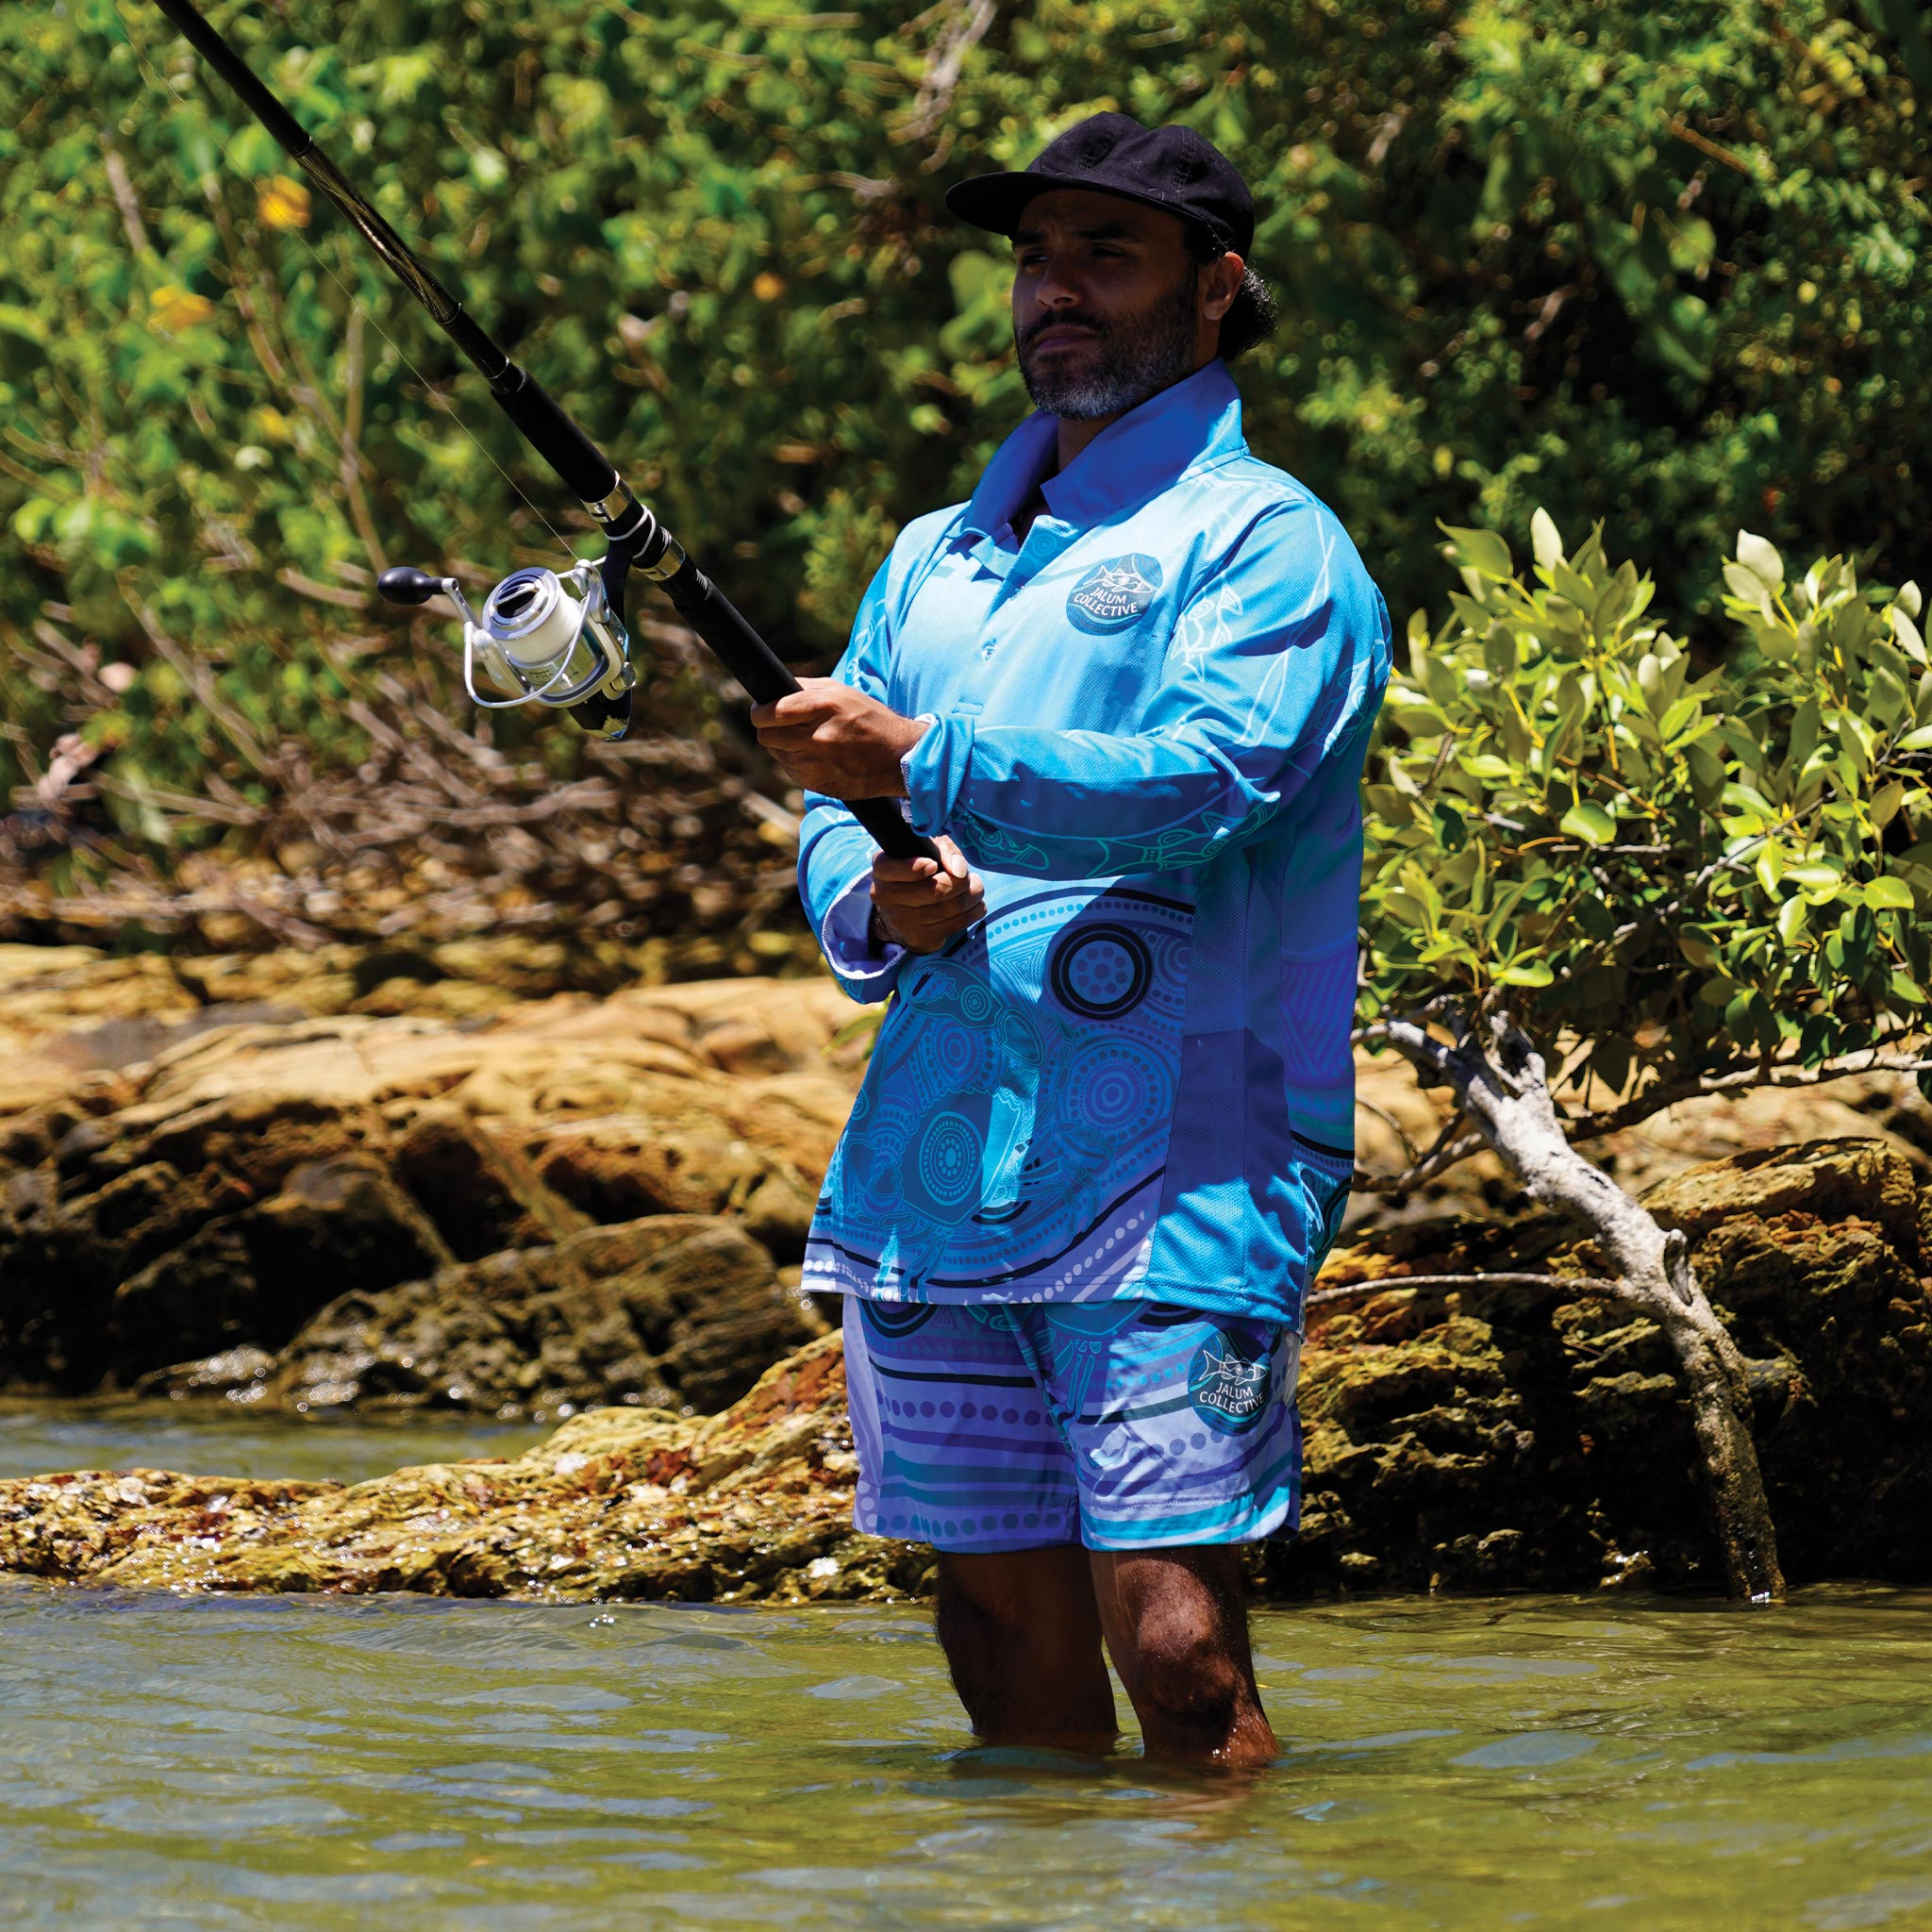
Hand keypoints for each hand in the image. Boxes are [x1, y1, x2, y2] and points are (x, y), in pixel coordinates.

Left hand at [751, 678, 928, 798]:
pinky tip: (817, 756)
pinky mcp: (818, 783)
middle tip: (779, 726)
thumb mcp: (841, 691)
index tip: (761, 711)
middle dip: (768, 730)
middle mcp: (818, 736)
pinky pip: (790, 771)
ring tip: (806, 740)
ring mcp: (818, 763)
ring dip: (784, 747)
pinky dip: (797, 763)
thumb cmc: (869, 718)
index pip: (772, 712)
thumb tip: (772, 691)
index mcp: (824, 706)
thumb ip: (804, 688)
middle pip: (766, 736)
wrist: (899, 757)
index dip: (759, 712)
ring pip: (777, 754)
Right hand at [871, 834, 983, 954]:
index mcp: (882, 871)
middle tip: (968, 877)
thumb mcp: (926, 849)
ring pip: (951, 908)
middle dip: (962, 882)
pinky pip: (957, 924)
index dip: (917, 867)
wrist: (904, 911)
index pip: (893, 869)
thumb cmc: (918, 873)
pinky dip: (974, 912)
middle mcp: (887, 898)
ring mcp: (902, 922)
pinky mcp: (919, 939)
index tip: (933, 864)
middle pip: (936, 890)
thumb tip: (959, 870)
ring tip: (976, 888)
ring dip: (973, 895)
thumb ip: (943, 850)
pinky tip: (974, 905)